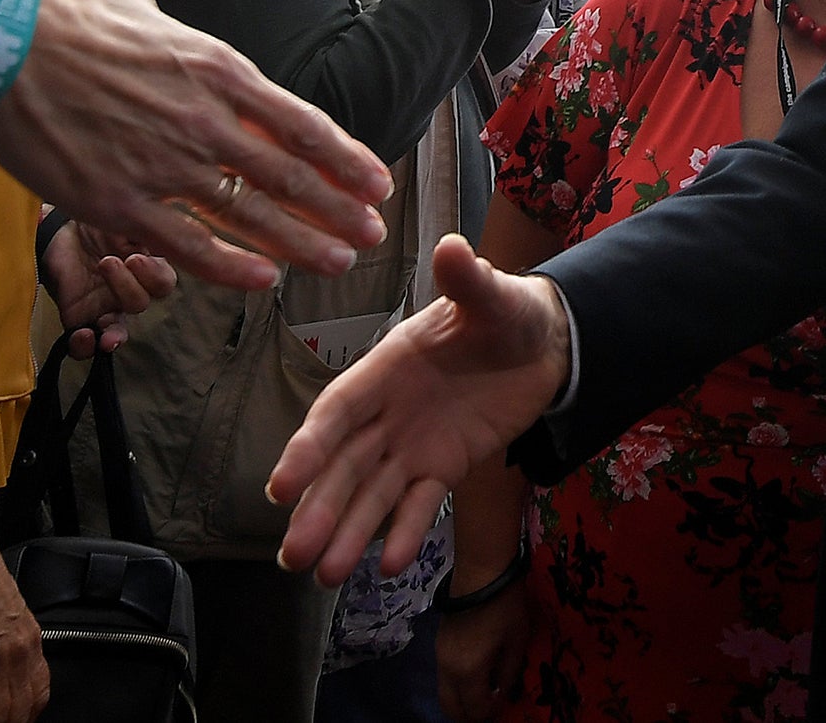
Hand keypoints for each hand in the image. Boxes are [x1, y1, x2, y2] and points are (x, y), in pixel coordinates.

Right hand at [0, 0, 393, 292]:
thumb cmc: (60, 8)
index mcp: (212, 66)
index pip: (297, 121)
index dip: (343, 156)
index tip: (376, 180)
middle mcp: (200, 118)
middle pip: (287, 175)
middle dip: (337, 208)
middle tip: (373, 233)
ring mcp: (162, 164)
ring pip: (247, 216)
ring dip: (299, 242)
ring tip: (337, 260)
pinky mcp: (117, 200)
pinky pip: (186, 243)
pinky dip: (228, 266)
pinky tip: (260, 280)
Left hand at [44, 221, 176, 356]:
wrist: (55, 228)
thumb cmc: (93, 220)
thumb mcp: (122, 218)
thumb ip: (145, 226)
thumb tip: (168, 227)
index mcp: (145, 267)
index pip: (162, 283)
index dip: (154, 275)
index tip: (136, 257)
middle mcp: (129, 291)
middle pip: (142, 303)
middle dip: (129, 286)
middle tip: (109, 262)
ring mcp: (104, 308)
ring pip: (119, 328)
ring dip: (112, 315)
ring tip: (100, 289)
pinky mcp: (79, 319)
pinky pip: (86, 345)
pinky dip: (86, 346)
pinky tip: (84, 336)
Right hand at [271, 234, 571, 585]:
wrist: (544, 345)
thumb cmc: (506, 312)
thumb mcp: (492, 297)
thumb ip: (468, 281)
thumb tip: (454, 248)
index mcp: (385, 368)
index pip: (338, 412)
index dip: (308, 449)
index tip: (281, 487)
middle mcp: (389, 411)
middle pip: (345, 466)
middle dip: (319, 508)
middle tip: (293, 556)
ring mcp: (413, 443)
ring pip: (374, 493)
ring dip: (349, 531)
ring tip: (326, 576)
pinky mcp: (444, 466)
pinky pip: (421, 504)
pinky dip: (406, 531)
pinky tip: (387, 565)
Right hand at [437, 585, 529, 721]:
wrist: (481, 570)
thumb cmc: (504, 606)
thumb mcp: (516, 642)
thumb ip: (509, 673)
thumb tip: (503, 693)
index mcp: (468, 671)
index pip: (475, 710)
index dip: (491, 713)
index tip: (505, 703)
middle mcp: (447, 668)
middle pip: (450, 708)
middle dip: (470, 714)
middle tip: (490, 707)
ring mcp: (439, 655)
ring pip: (444, 692)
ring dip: (462, 699)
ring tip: (486, 690)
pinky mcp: (438, 643)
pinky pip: (444, 677)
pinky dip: (457, 684)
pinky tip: (477, 673)